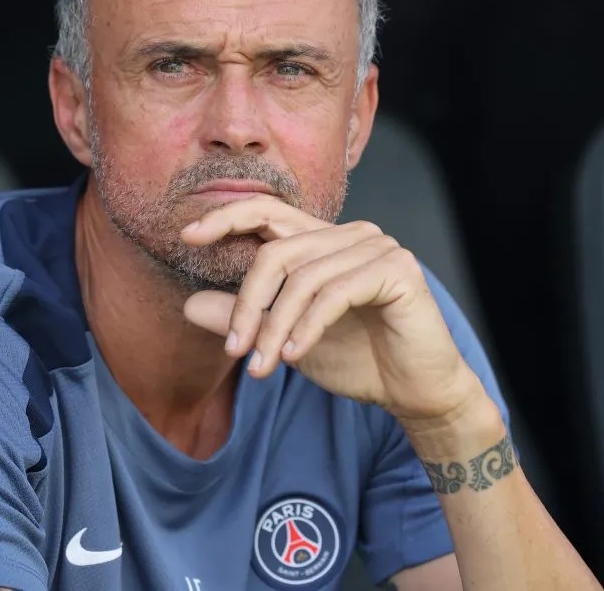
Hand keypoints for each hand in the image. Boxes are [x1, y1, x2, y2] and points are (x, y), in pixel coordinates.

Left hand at [180, 196, 482, 424]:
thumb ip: (244, 317)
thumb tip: (189, 304)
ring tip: (263, 366)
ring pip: (303, 278)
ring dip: (275, 327)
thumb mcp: (285, 338)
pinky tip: (296, 356)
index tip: (187, 236)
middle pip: (277, 252)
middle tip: (234, 349)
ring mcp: (376, 247)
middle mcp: (349, 234)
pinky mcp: (397, 269)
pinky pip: (334, 293)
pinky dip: (308, 326)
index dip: (226, 217)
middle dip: (248, 303)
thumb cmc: (357, 359)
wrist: (415, 392)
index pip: (267, 212)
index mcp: (322, 240)